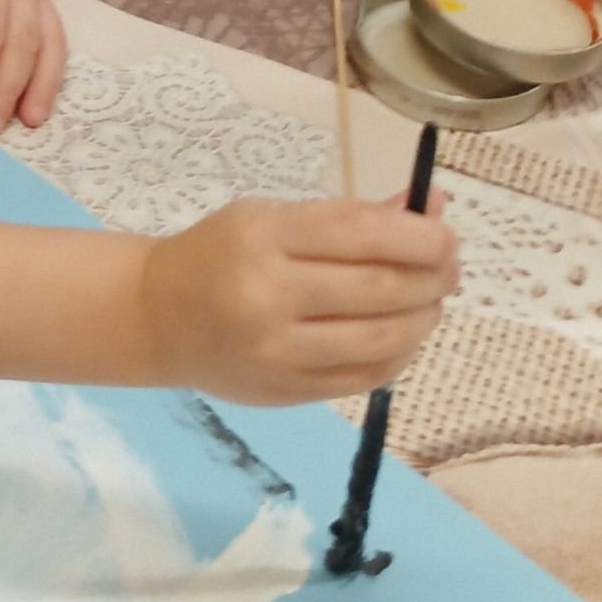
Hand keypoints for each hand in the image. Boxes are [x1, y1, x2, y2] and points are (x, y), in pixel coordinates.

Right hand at [137, 196, 458, 406]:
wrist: (155, 318)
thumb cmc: (219, 255)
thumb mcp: (272, 218)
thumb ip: (351, 217)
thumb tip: (432, 210)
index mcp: (264, 239)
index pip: (363, 234)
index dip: (421, 237)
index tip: (445, 238)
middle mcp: (268, 297)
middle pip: (381, 290)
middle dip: (432, 279)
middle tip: (446, 271)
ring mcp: (277, 352)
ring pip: (382, 339)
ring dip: (422, 319)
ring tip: (427, 303)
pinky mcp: (286, 392)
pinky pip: (365, 377)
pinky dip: (398, 355)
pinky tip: (399, 336)